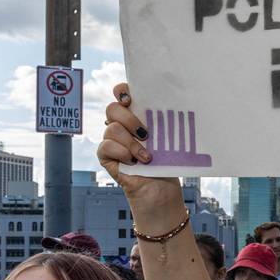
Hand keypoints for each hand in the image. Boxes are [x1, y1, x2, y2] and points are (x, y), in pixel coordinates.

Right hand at [96, 83, 183, 229]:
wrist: (161, 189)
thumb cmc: (166, 162)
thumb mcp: (167, 138)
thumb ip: (162, 122)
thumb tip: (173, 107)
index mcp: (136, 114)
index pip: (121, 93)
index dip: (122, 91)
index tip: (130, 99)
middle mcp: (121, 124)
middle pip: (112, 109)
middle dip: (129, 119)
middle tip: (146, 134)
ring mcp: (112, 139)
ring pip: (111, 128)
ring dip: (132, 144)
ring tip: (147, 157)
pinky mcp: (106, 156)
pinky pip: (105, 146)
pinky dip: (122, 154)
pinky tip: (134, 163)